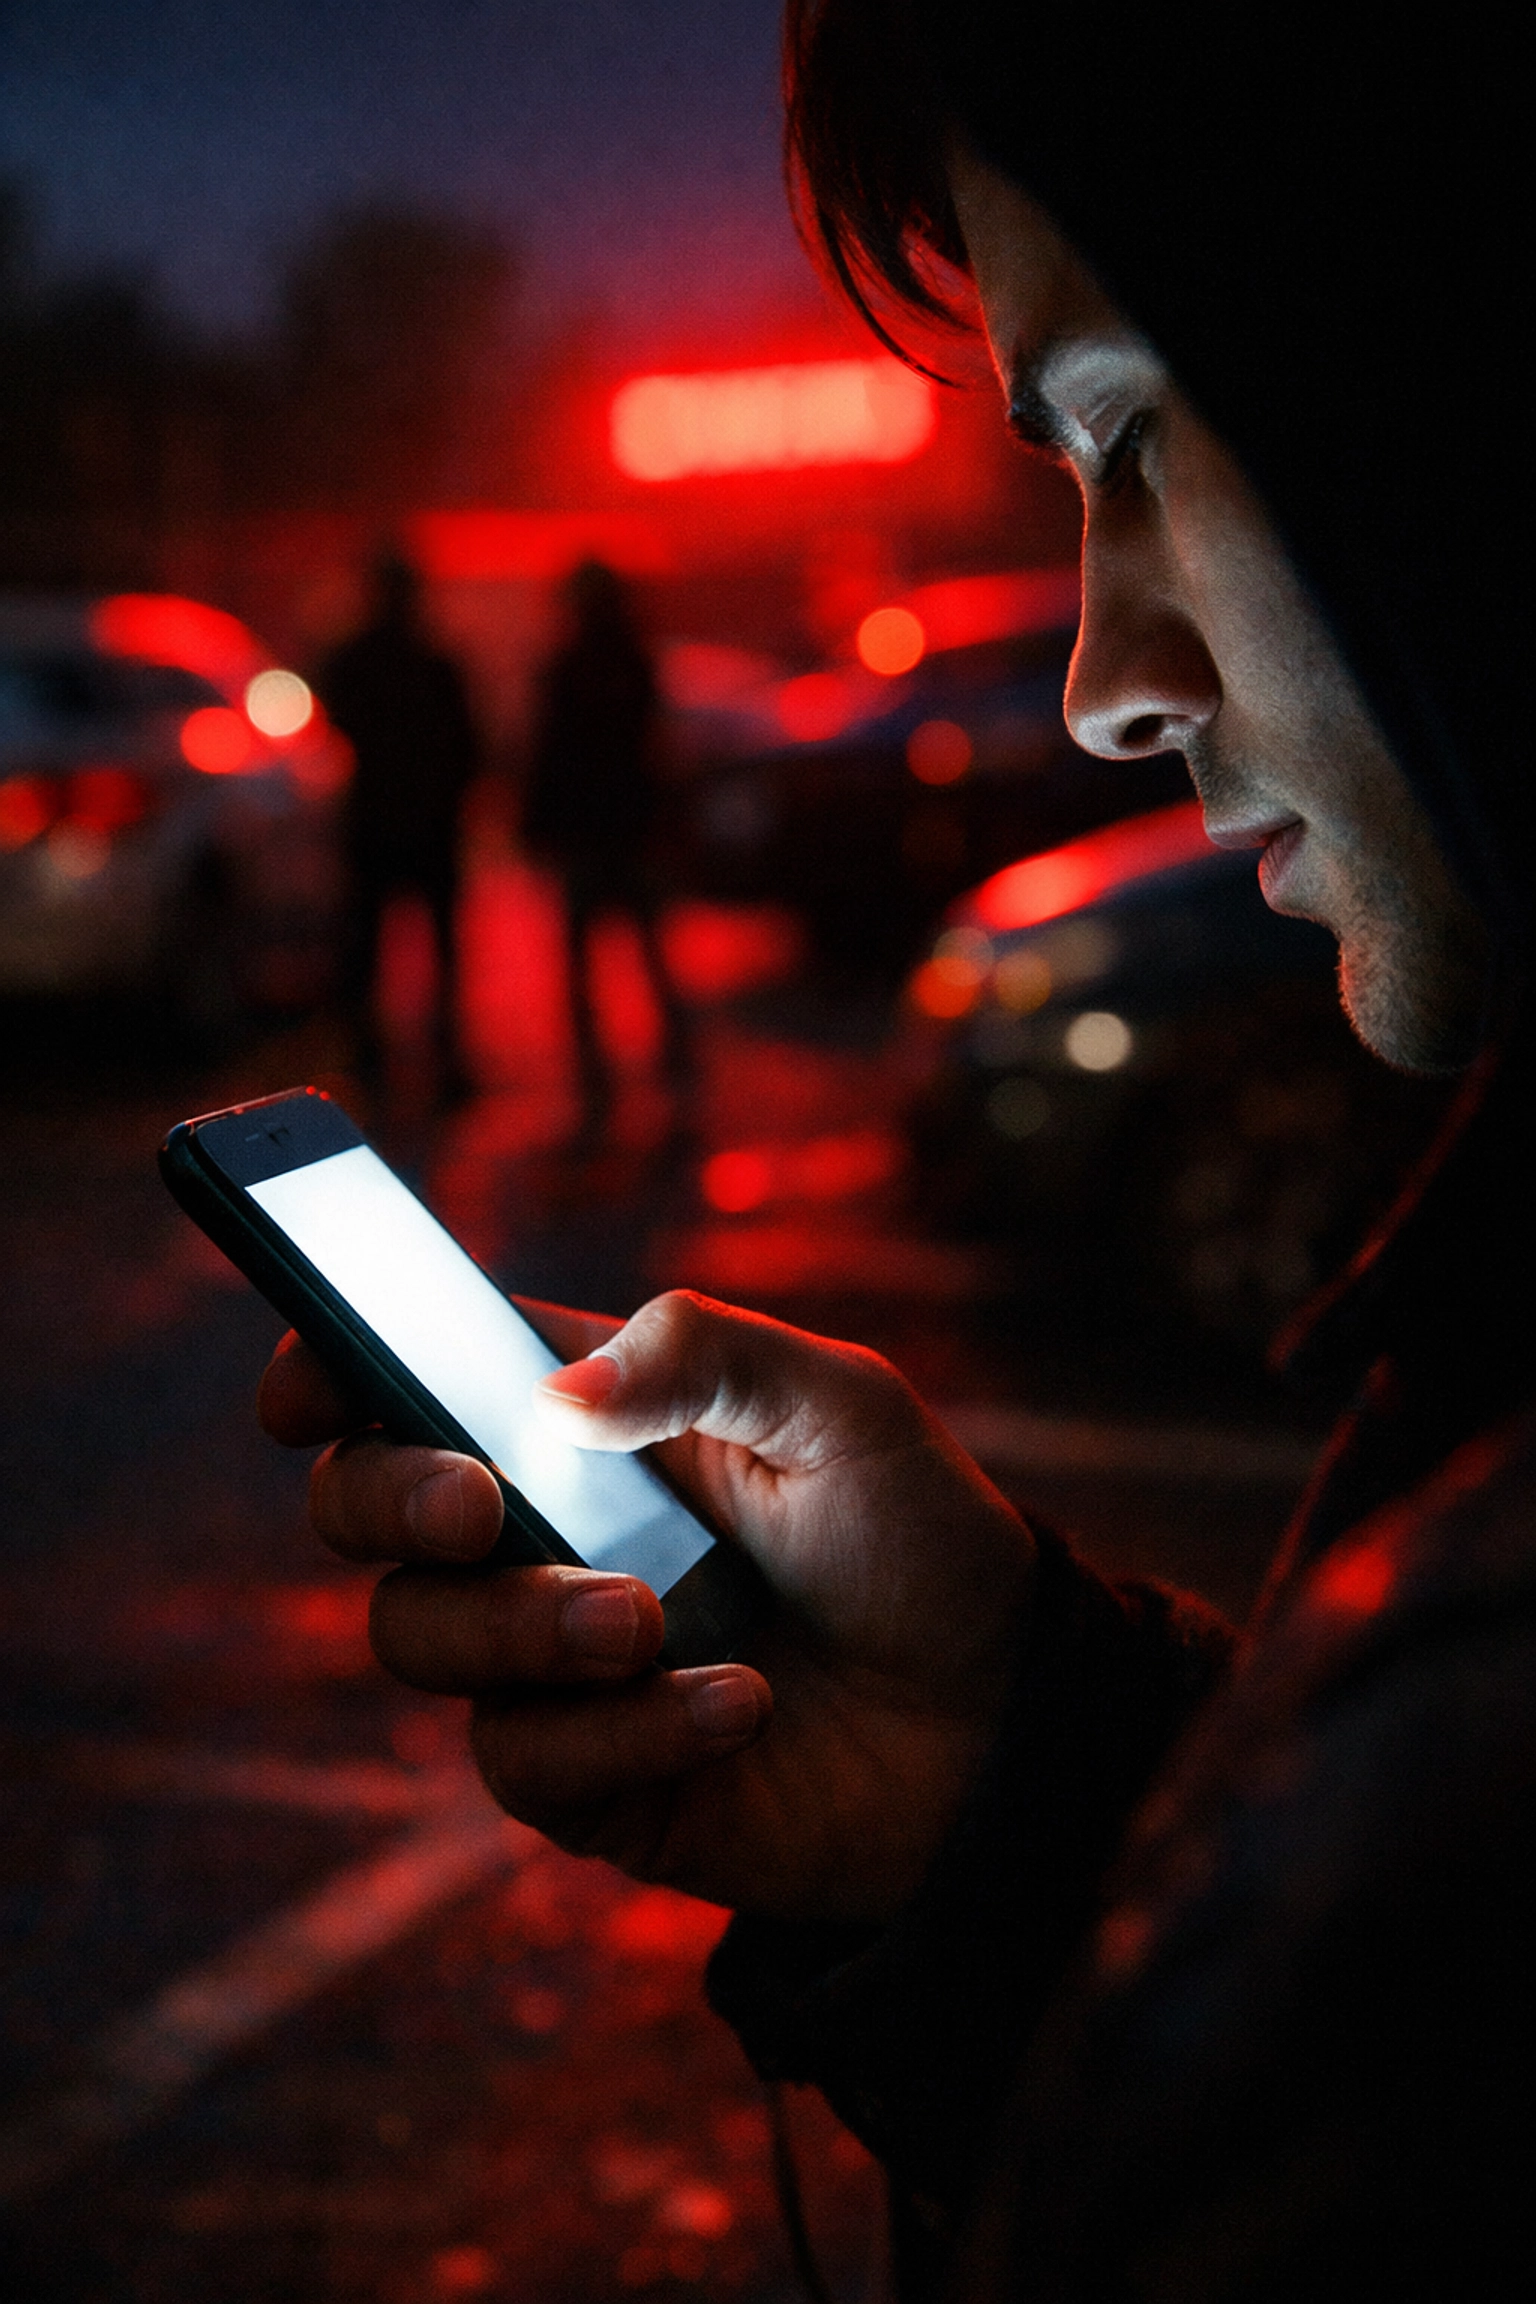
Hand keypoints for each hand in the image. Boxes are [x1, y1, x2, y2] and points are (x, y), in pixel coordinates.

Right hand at [259, 1292, 1034, 1922]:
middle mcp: (545, 1534)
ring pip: (422, 1640)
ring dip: (525, 1627)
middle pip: (368, 1509)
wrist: (1005, 1722)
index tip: (304, 1387)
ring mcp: (555, 1663)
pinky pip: (526, 1761)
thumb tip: (556, 1396)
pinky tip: (740, 1703)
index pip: (418, 1377)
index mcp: (586, 1423)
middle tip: (478, 1506)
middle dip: (388, 1500)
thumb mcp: (846, 1406)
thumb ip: (707, 1353)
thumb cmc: (920, 1538)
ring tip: (654, 1620)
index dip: (332, 1371)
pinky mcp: (589, 1778)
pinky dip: (626, 1730)